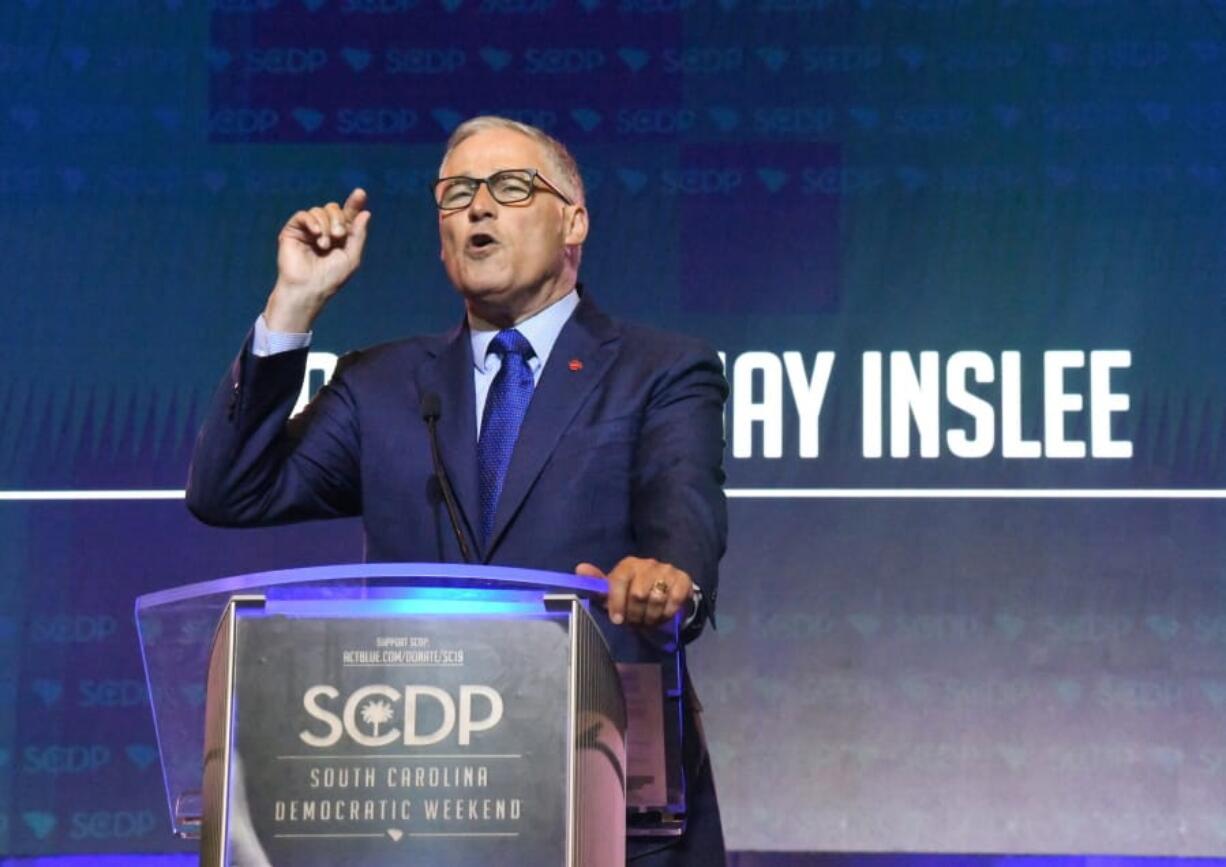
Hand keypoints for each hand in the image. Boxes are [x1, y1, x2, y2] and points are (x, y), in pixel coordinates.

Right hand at [264, 188, 371, 332]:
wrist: (308, 289)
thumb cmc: (331, 278)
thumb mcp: (351, 257)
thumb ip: (358, 234)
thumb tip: (365, 212)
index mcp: (339, 236)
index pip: (347, 215)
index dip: (354, 203)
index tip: (360, 193)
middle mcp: (323, 230)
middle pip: (333, 208)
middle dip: (338, 219)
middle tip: (338, 235)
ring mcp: (308, 230)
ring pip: (319, 210)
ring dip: (325, 225)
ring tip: (324, 245)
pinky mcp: (293, 231)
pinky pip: (303, 215)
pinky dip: (311, 221)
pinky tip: (315, 234)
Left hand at [575, 557, 693, 628]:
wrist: (666, 592)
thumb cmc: (633, 595)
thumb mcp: (614, 592)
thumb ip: (597, 584)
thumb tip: (579, 569)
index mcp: (628, 565)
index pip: (619, 581)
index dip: (617, 603)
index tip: (617, 620)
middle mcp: (648, 563)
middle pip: (638, 594)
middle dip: (635, 614)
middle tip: (636, 622)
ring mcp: (667, 570)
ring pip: (656, 599)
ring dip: (651, 616)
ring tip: (649, 620)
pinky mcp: (683, 579)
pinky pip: (674, 599)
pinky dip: (668, 612)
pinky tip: (664, 615)